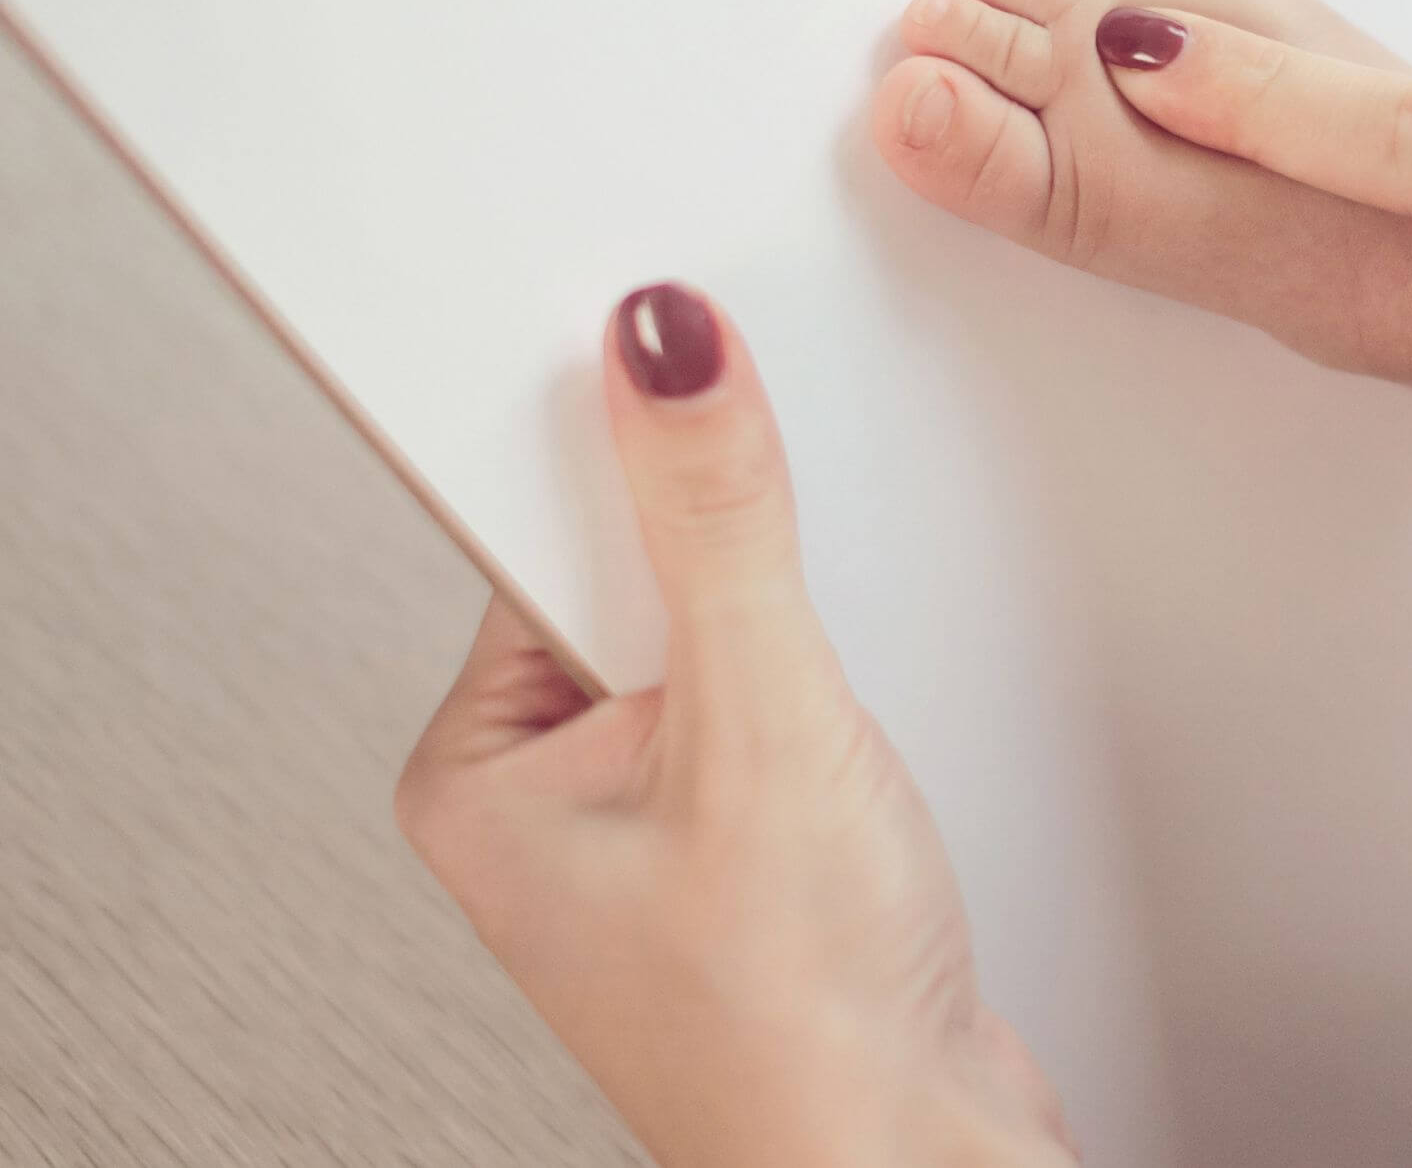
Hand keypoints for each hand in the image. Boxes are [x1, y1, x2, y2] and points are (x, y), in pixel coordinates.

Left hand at [395, 284, 1070, 1167]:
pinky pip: (776, 712)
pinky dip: (833, 709)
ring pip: (724, 646)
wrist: (910, 1159)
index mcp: (473, 774)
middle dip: (737, 578)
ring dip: (799, 647)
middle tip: (787, 639)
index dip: (630, 463)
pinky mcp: (742, 848)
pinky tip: (854, 767)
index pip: (534, 529)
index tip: (692, 399)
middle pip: (640, 578)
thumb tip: (665, 352)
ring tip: (827, 734)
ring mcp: (644, 830)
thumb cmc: (795, 1024)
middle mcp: (542, 804)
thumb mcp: (761, 722)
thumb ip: (717, 521)